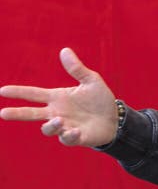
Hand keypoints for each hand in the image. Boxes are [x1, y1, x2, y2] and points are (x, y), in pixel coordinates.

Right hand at [0, 48, 117, 146]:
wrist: (115, 118)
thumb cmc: (100, 99)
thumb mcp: (91, 81)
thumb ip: (77, 69)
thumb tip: (64, 50)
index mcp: (58, 98)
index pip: (34, 94)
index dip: (18, 92)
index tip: (2, 90)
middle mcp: (57, 112)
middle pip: (32, 114)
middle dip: (17, 114)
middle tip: (3, 113)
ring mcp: (65, 126)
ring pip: (49, 129)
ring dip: (51, 125)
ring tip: (59, 119)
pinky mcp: (76, 137)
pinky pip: (67, 139)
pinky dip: (69, 135)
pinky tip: (76, 130)